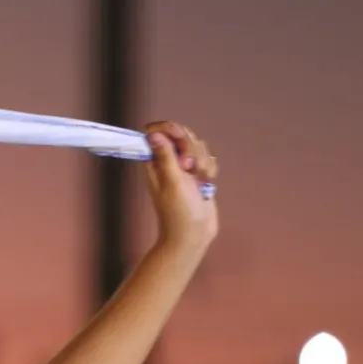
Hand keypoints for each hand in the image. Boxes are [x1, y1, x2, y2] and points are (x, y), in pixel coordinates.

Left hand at [141, 120, 217, 250]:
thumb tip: (152, 133)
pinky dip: (209, 170)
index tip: (178, 136)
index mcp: (154, 162)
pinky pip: (208, 159)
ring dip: (202, 161)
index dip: (168, 128)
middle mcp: (168, 162)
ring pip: (198, 147)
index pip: (156, 132)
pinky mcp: (198, 175)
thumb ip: (165, 156)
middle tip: (188, 168)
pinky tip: (206, 185)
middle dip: (191, 149)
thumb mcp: (172, 182)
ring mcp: (184, 168)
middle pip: (182, 136)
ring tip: (199, 181)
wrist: (193, 235)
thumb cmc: (179, 212)